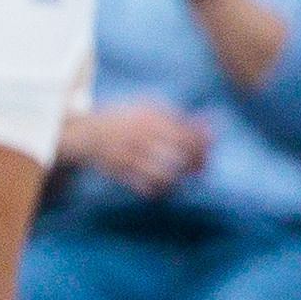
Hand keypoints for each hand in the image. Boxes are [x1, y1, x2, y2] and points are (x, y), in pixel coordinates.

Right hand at [61, 99, 207, 195]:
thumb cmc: (127, 120)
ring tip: (181, 180)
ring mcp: (128, 153)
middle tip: (200, 170)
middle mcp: (140, 134)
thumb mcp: (150, 109)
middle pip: (178, 154)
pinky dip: (157, 190)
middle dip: (195, 164)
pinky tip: (162, 188)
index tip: (208, 153)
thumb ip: (180, 117)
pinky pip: (143, 186)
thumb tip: (214, 126)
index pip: (187, 134)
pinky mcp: (117, 170)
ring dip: (177, 180)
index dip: (203, 146)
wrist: (86, 132)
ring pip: (162, 173)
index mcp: (150, 117)